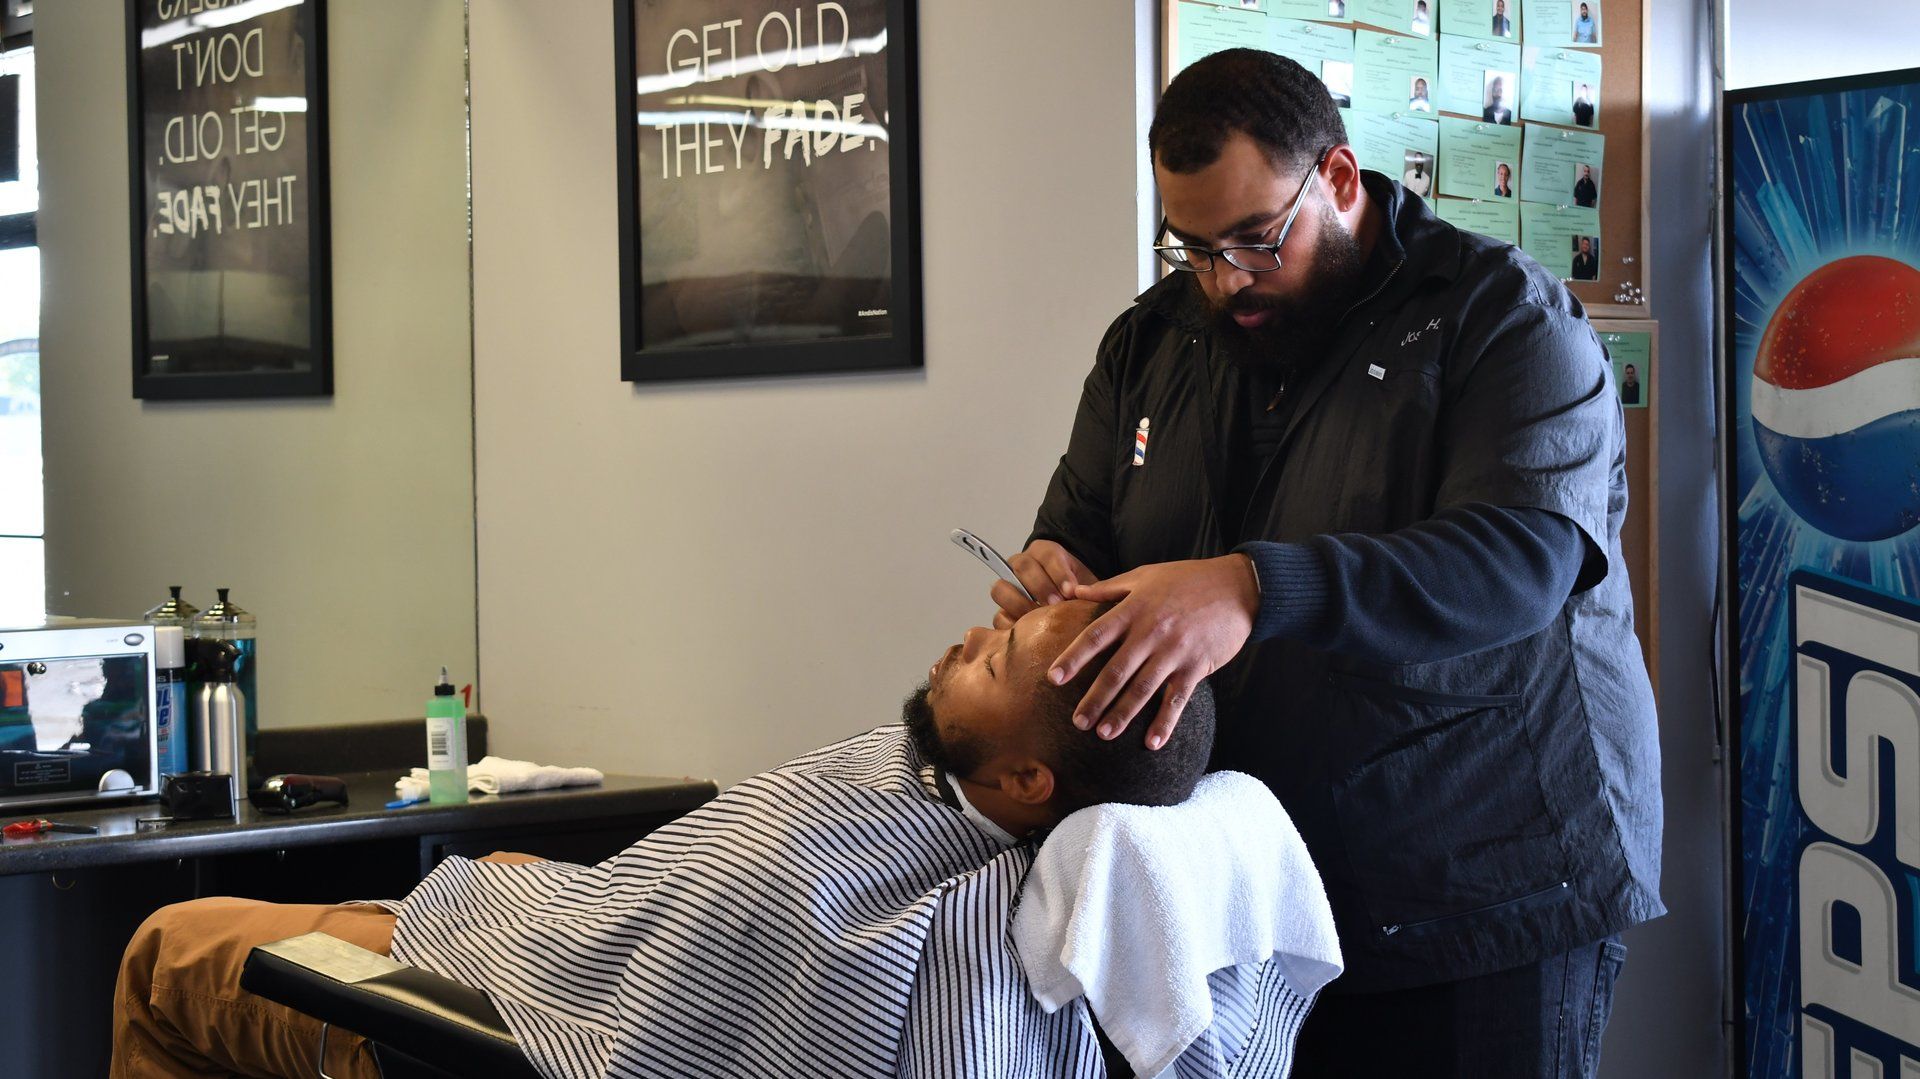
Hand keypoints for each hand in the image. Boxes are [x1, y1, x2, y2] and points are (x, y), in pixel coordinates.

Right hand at [990, 540, 1097, 628]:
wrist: (1071, 609)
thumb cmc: (1080, 594)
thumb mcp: (1088, 586)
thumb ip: (1088, 588)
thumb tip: (1083, 596)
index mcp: (1044, 553)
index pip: (1047, 555)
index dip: (1058, 573)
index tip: (1071, 591)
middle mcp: (1021, 565)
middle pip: (1022, 567)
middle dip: (1040, 586)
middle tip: (1056, 604)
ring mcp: (1008, 588)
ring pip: (1001, 588)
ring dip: (1021, 604)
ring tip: (1039, 618)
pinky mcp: (1003, 613)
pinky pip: (998, 617)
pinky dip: (1011, 625)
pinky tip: (1028, 632)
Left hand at [1049, 555, 1258, 748]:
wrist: (1238, 587)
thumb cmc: (1187, 579)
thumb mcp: (1144, 575)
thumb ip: (1107, 588)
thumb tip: (1071, 590)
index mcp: (1134, 609)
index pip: (1096, 636)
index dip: (1074, 657)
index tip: (1053, 678)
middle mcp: (1151, 632)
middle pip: (1116, 670)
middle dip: (1095, 698)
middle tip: (1077, 722)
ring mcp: (1174, 651)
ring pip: (1143, 688)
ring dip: (1122, 714)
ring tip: (1104, 734)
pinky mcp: (1196, 666)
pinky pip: (1177, 699)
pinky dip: (1164, 722)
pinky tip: (1152, 743)